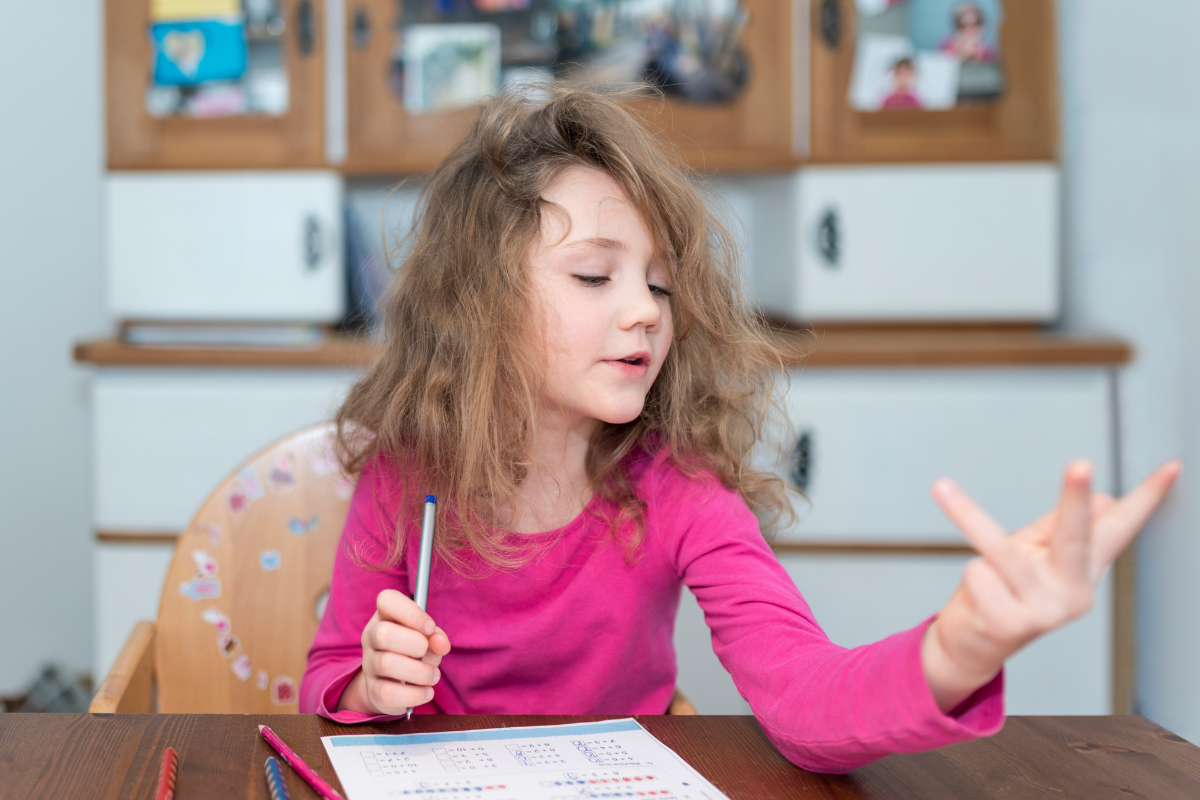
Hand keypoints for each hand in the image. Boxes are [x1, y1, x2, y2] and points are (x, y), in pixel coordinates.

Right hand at [338, 589, 451, 714]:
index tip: (430, 627)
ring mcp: (369, 664)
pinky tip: (426, 691)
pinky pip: (388, 693)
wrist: (396, 684)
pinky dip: (414, 694)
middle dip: (414, 643)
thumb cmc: (415, 653)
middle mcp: (371, 637)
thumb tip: (441, 642)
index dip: (411, 612)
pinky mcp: (373, 691)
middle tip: (426, 650)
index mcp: (385, 616)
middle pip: (383, 634)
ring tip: (433, 675)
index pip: (387, 600)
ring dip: (419, 671)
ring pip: (386, 663)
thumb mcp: (429, 640)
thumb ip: (437, 638)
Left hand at [921, 459, 1181, 712]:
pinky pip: (977, 573)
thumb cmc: (1004, 592)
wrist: (972, 646)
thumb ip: (1059, 528)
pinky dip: (970, 575)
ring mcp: (1045, 612)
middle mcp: (1074, 593)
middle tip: (1081, 463)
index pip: (1119, 528)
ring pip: (1004, 550)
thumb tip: (1104, 498)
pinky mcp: (1011, 623)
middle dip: (1075, 500)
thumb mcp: (1034, 555)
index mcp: (1084, 570)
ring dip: (967, 515)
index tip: (1172, 466)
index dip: (1147, 498)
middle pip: (1075, 537)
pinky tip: (978, 596)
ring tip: (940, 486)